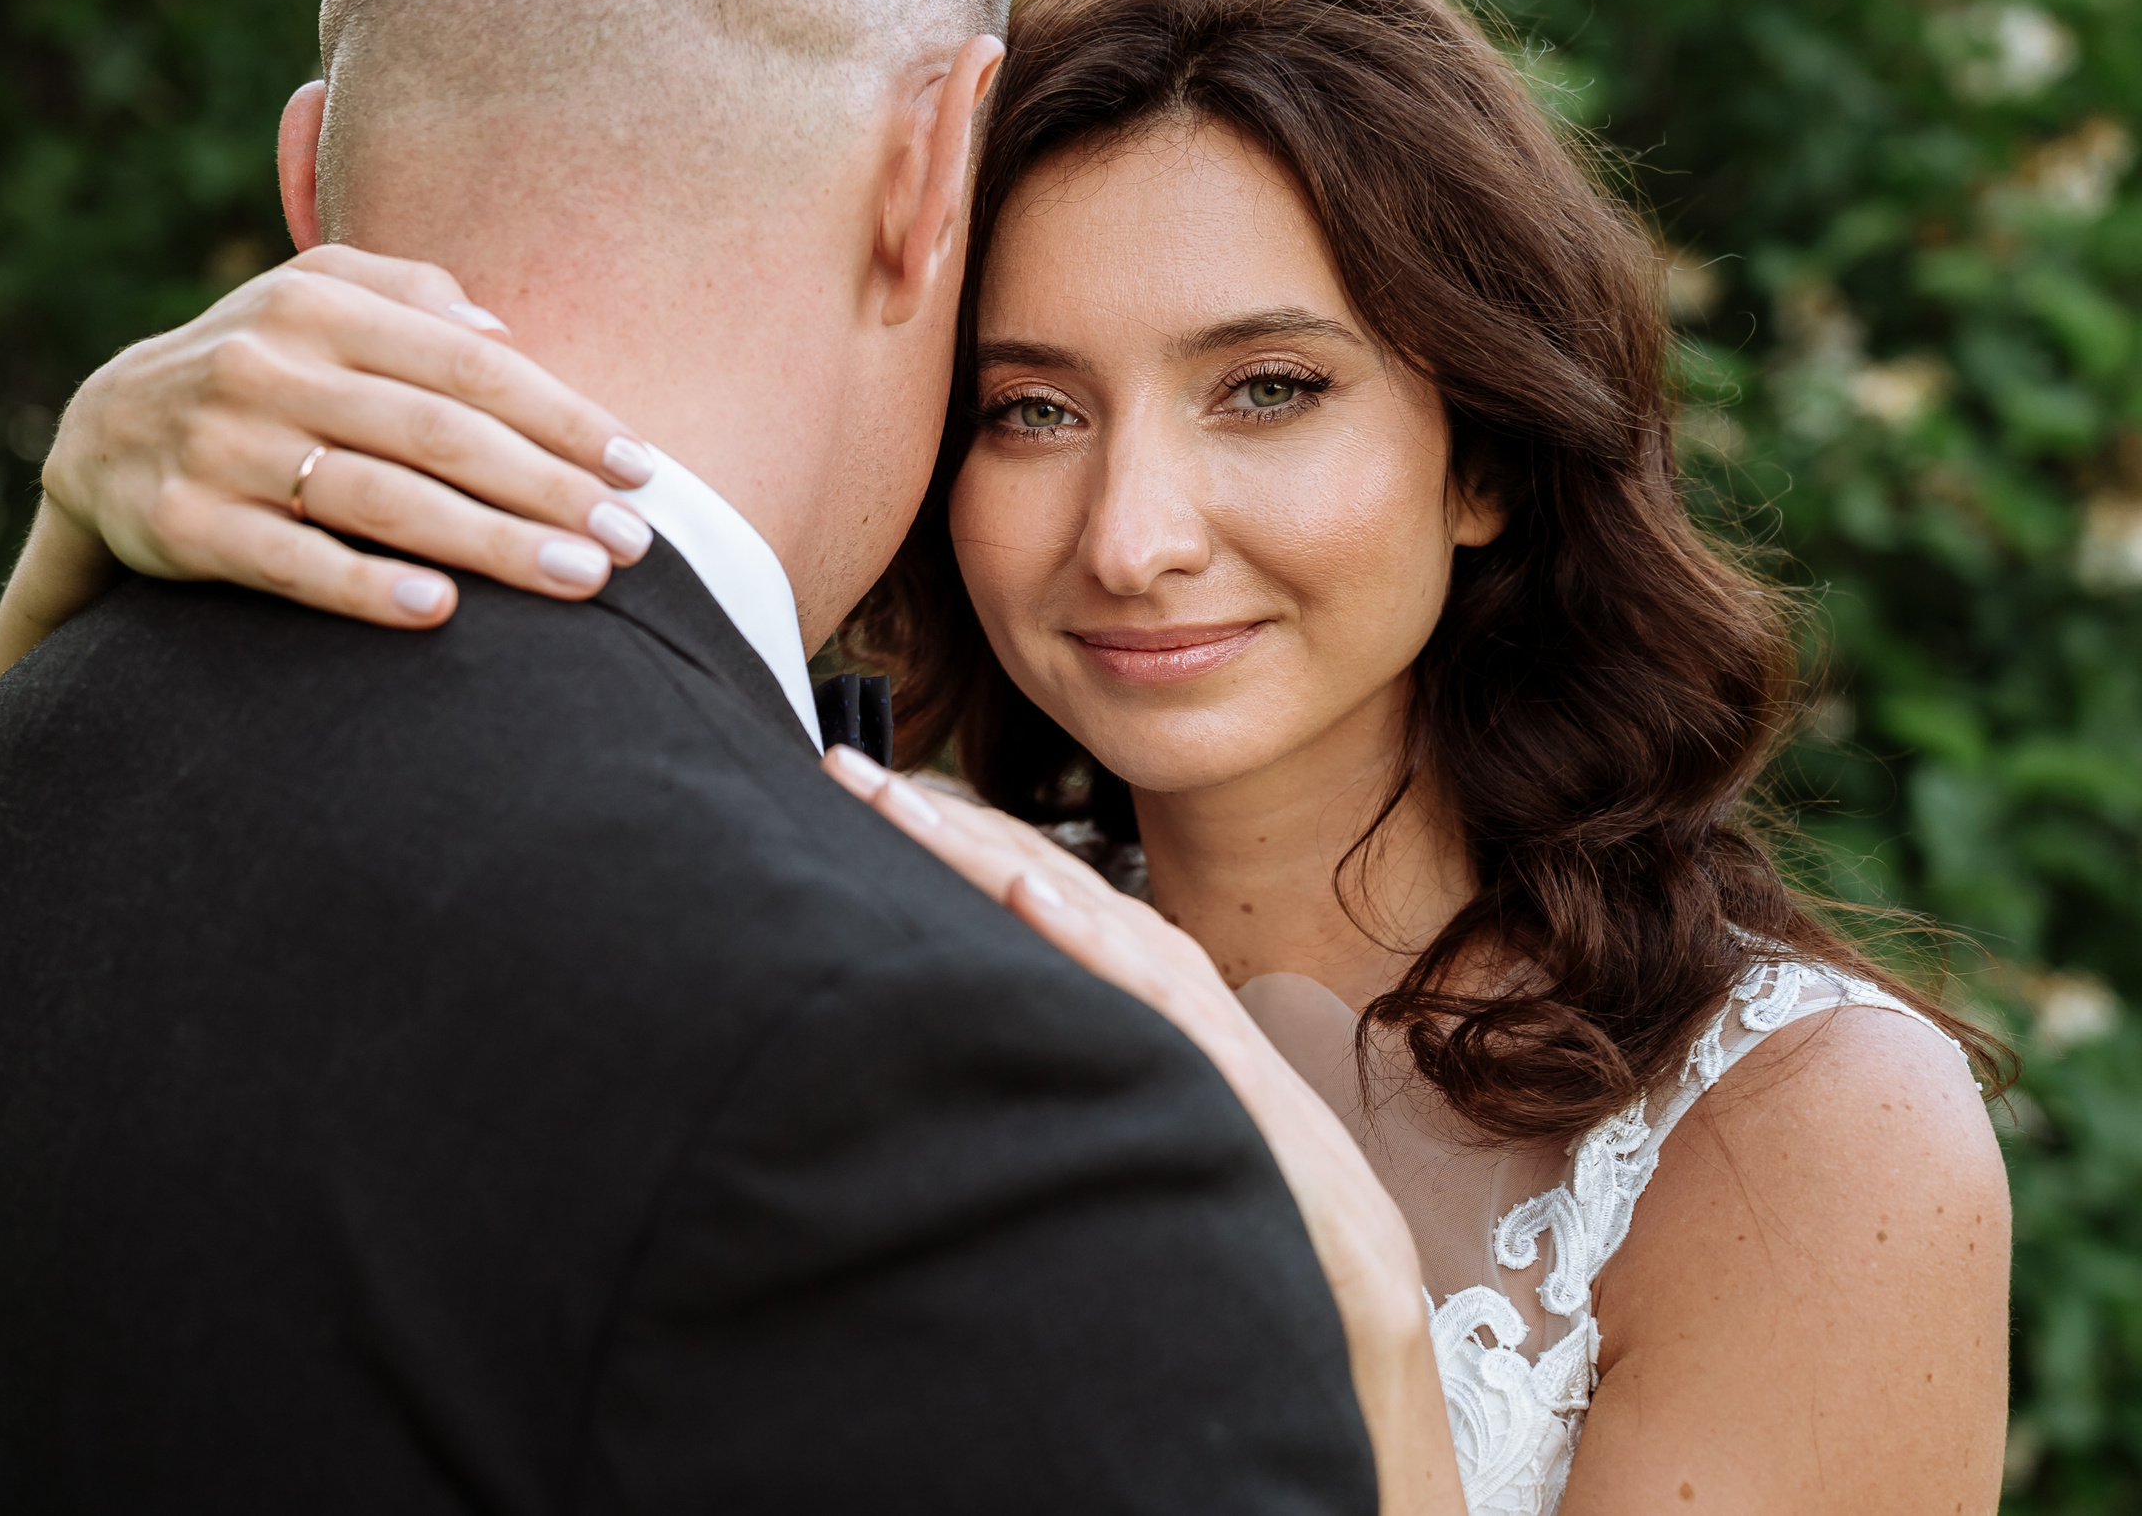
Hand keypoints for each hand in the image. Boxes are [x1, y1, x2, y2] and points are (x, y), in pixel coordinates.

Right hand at [0, 244, 657, 672]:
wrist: (100, 432)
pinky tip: (440, 611)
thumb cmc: (259, 367)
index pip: (468, 364)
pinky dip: (364, 587)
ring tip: (578, 580)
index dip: (563, 416)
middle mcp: (268, 368)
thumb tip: (508, 335)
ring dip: (488, 542)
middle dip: (547, 490)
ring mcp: (225, 447)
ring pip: (379, 498)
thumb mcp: (316, 302)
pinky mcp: (186, 525)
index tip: (641, 469)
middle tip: (635, 542)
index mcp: (316, 306)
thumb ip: (411, 298)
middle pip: (438, 433)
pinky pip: (290, 560)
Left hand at [820, 744, 1469, 1515]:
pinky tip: (1037, 900)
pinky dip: (1116, 969)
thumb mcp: (1163, 1237)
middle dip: (973, 846)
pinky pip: (1198, 1057)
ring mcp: (1279, 1139)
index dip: (982, 873)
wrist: (1368, 1480)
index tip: (879, 815)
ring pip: (1143, 971)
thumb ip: (1086, 1144)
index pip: (1084, 957)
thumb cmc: (1264, 1374)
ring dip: (1021, 874)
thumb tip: (963, 1093)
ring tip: (917, 808)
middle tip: (853, 774)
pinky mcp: (1310, 1194)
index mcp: (1198, 1107)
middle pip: (1100, 935)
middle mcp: (1240, 1099)